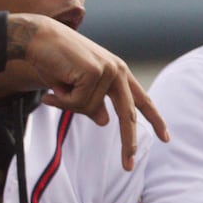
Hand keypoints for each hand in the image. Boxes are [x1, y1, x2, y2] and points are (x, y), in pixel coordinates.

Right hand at [3, 13, 168, 170]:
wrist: (36, 37)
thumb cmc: (52, 60)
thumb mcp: (74, 86)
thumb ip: (90, 102)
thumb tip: (104, 121)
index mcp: (118, 72)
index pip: (142, 100)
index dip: (155, 119)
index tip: (166, 138)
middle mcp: (118, 71)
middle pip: (128, 114)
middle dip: (128, 142)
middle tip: (128, 165)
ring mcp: (109, 71)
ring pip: (90, 109)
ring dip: (68, 104)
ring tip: (56, 88)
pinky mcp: (95, 72)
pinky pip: (78, 102)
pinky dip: (62, 99)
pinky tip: (55, 84)